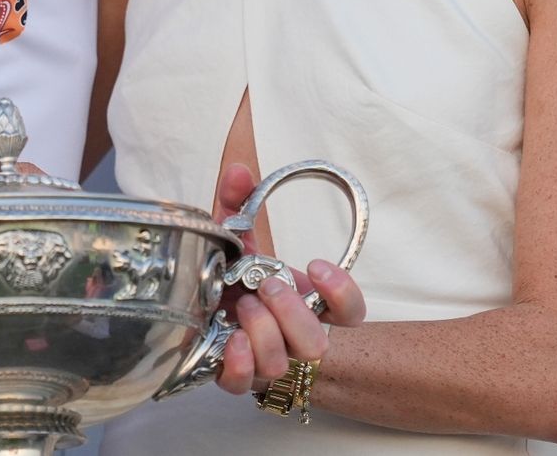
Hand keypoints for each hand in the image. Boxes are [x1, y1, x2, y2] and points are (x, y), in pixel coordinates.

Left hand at [210, 163, 366, 395]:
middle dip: (290, 311)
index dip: (342, 293)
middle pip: (317, 344)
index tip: (314, 264)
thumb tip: (239, 171)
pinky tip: (231, 340)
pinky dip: (238, 364)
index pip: (350, 313)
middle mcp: (292, 338)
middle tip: (265, 285)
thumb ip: (239, 205)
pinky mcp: (235, 377)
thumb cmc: (232, 278)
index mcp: (306, 305)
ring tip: (243, 305)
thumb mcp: (237, 240)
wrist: (206, 319)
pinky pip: (244, 385)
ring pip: (282, 364)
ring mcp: (266, 361)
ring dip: (262, 331)